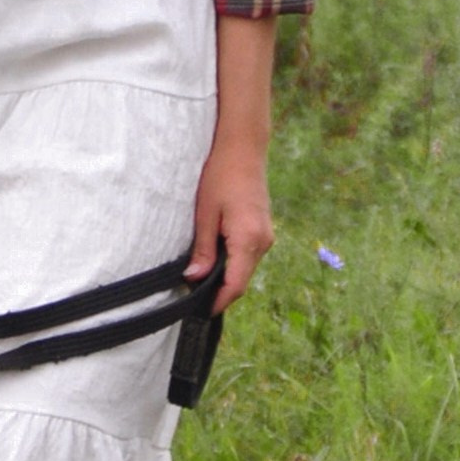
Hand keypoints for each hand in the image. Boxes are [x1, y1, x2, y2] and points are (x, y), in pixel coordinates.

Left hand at [185, 143, 272, 309]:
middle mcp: (263, 242)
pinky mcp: (263, 230)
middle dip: (220, 292)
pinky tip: (214, 262)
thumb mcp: (205, 213)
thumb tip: (194, 278)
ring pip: (245, 269)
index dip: (218, 301)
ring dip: (226, 278)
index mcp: (249, 240)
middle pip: (242, 280)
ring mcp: (266, 236)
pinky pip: (248, 256)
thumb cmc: (220, 175)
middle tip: (193, 300)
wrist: (243, 148)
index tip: (199, 312)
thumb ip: (203, 249)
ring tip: (199, 282)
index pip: (235, 284)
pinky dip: (233, 264)